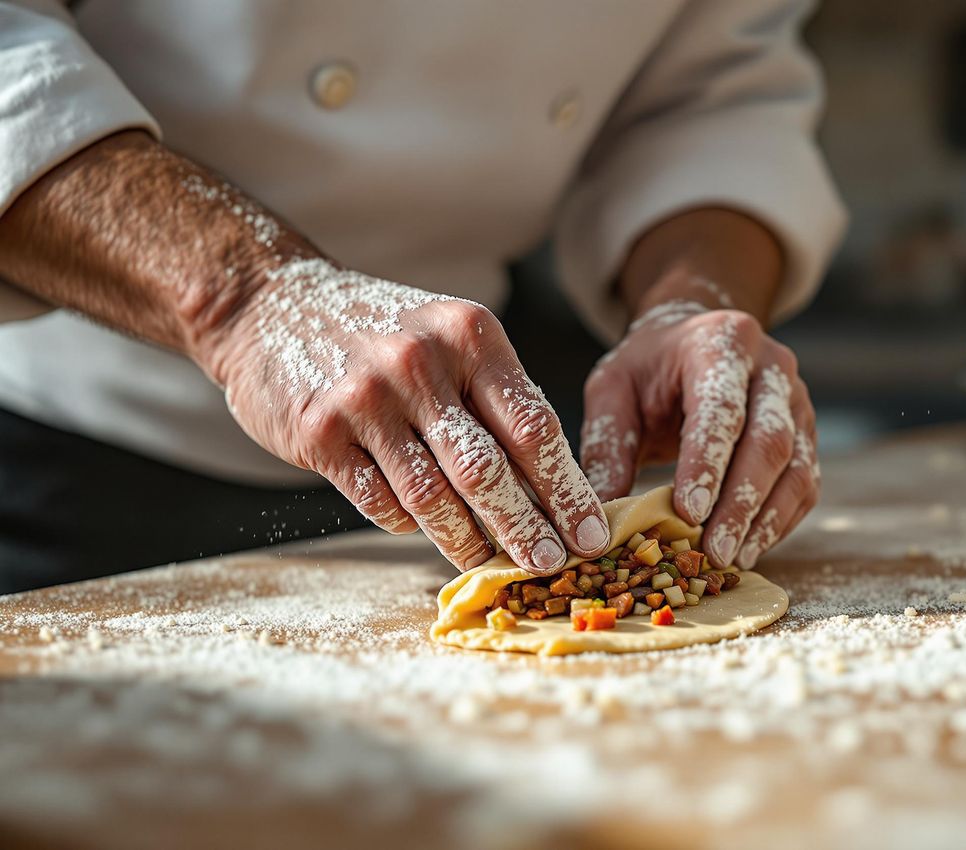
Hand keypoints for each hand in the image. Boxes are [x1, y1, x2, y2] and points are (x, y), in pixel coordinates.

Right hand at [206, 259, 609, 573]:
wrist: (271, 303)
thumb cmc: (382, 331)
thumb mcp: (449, 337)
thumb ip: (497, 398)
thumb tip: (552, 485)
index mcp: (469, 336)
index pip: (534, 427)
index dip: (567, 490)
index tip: (590, 534)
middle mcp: (420, 362)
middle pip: (489, 471)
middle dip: (526, 529)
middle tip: (550, 565)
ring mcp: (366, 399)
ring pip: (433, 497)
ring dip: (467, 541)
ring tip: (490, 562)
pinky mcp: (320, 433)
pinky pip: (380, 501)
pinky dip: (408, 523)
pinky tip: (422, 527)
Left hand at [580, 302, 818, 569]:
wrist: (693, 337)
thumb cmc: (648, 368)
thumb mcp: (612, 391)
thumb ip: (606, 448)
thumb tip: (604, 520)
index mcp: (722, 343)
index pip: (721, 410)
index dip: (707, 464)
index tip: (687, 513)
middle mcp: (772, 368)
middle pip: (769, 442)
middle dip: (741, 504)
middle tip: (714, 552)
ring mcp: (797, 401)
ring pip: (796, 467)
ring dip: (766, 520)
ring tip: (732, 560)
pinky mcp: (806, 433)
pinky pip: (804, 484)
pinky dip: (780, 521)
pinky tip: (750, 547)